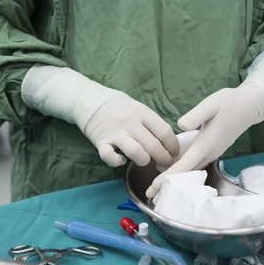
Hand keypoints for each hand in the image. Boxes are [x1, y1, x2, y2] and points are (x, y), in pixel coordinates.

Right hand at [21, 65, 178, 167]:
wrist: (89, 100)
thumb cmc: (118, 106)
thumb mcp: (137, 107)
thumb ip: (150, 122)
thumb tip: (168, 141)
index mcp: (142, 112)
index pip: (165, 131)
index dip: (173, 146)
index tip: (174, 153)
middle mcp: (130, 123)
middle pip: (154, 146)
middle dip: (164, 159)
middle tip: (165, 164)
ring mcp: (115, 133)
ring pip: (137, 153)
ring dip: (144, 161)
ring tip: (144, 160)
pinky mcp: (101, 142)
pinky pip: (110, 157)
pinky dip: (117, 162)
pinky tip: (121, 160)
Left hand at [146, 82, 263, 197]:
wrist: (249, 106)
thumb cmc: (229, 103)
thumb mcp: (211, 104)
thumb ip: (196, 115)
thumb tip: (181, 125)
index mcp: (205, 145)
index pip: (184, 166)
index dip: (168, 177)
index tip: (154, 187)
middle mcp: (209, 153)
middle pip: (186, 173)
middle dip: (168, 184)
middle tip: (150, 194)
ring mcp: (211, 153)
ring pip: (191, 171)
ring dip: (175, 180)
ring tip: (157, 187)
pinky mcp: (212, 150)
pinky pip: (195, 165)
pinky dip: (182, 171)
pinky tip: (172, 171)